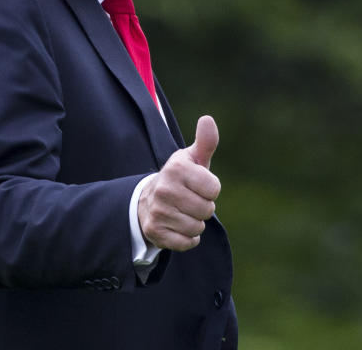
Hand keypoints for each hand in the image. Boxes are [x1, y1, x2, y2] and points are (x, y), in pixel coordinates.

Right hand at [138, 115, 220, 250]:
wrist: (147, 200)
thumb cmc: (179, 178)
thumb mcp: (192, 159)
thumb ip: (205, 142)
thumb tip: (207, 119)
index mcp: (176, 168)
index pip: (214, 189)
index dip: (210, 189)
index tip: (197, 185)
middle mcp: (165, 189)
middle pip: (207, 210)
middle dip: (203, 207)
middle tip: (189, 200)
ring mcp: (158, 211)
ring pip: (197, 227)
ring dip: (195, 223)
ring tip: (182, 212)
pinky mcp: (155, 232)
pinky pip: (187, 242)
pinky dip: (187, 238)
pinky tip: (177, 226)